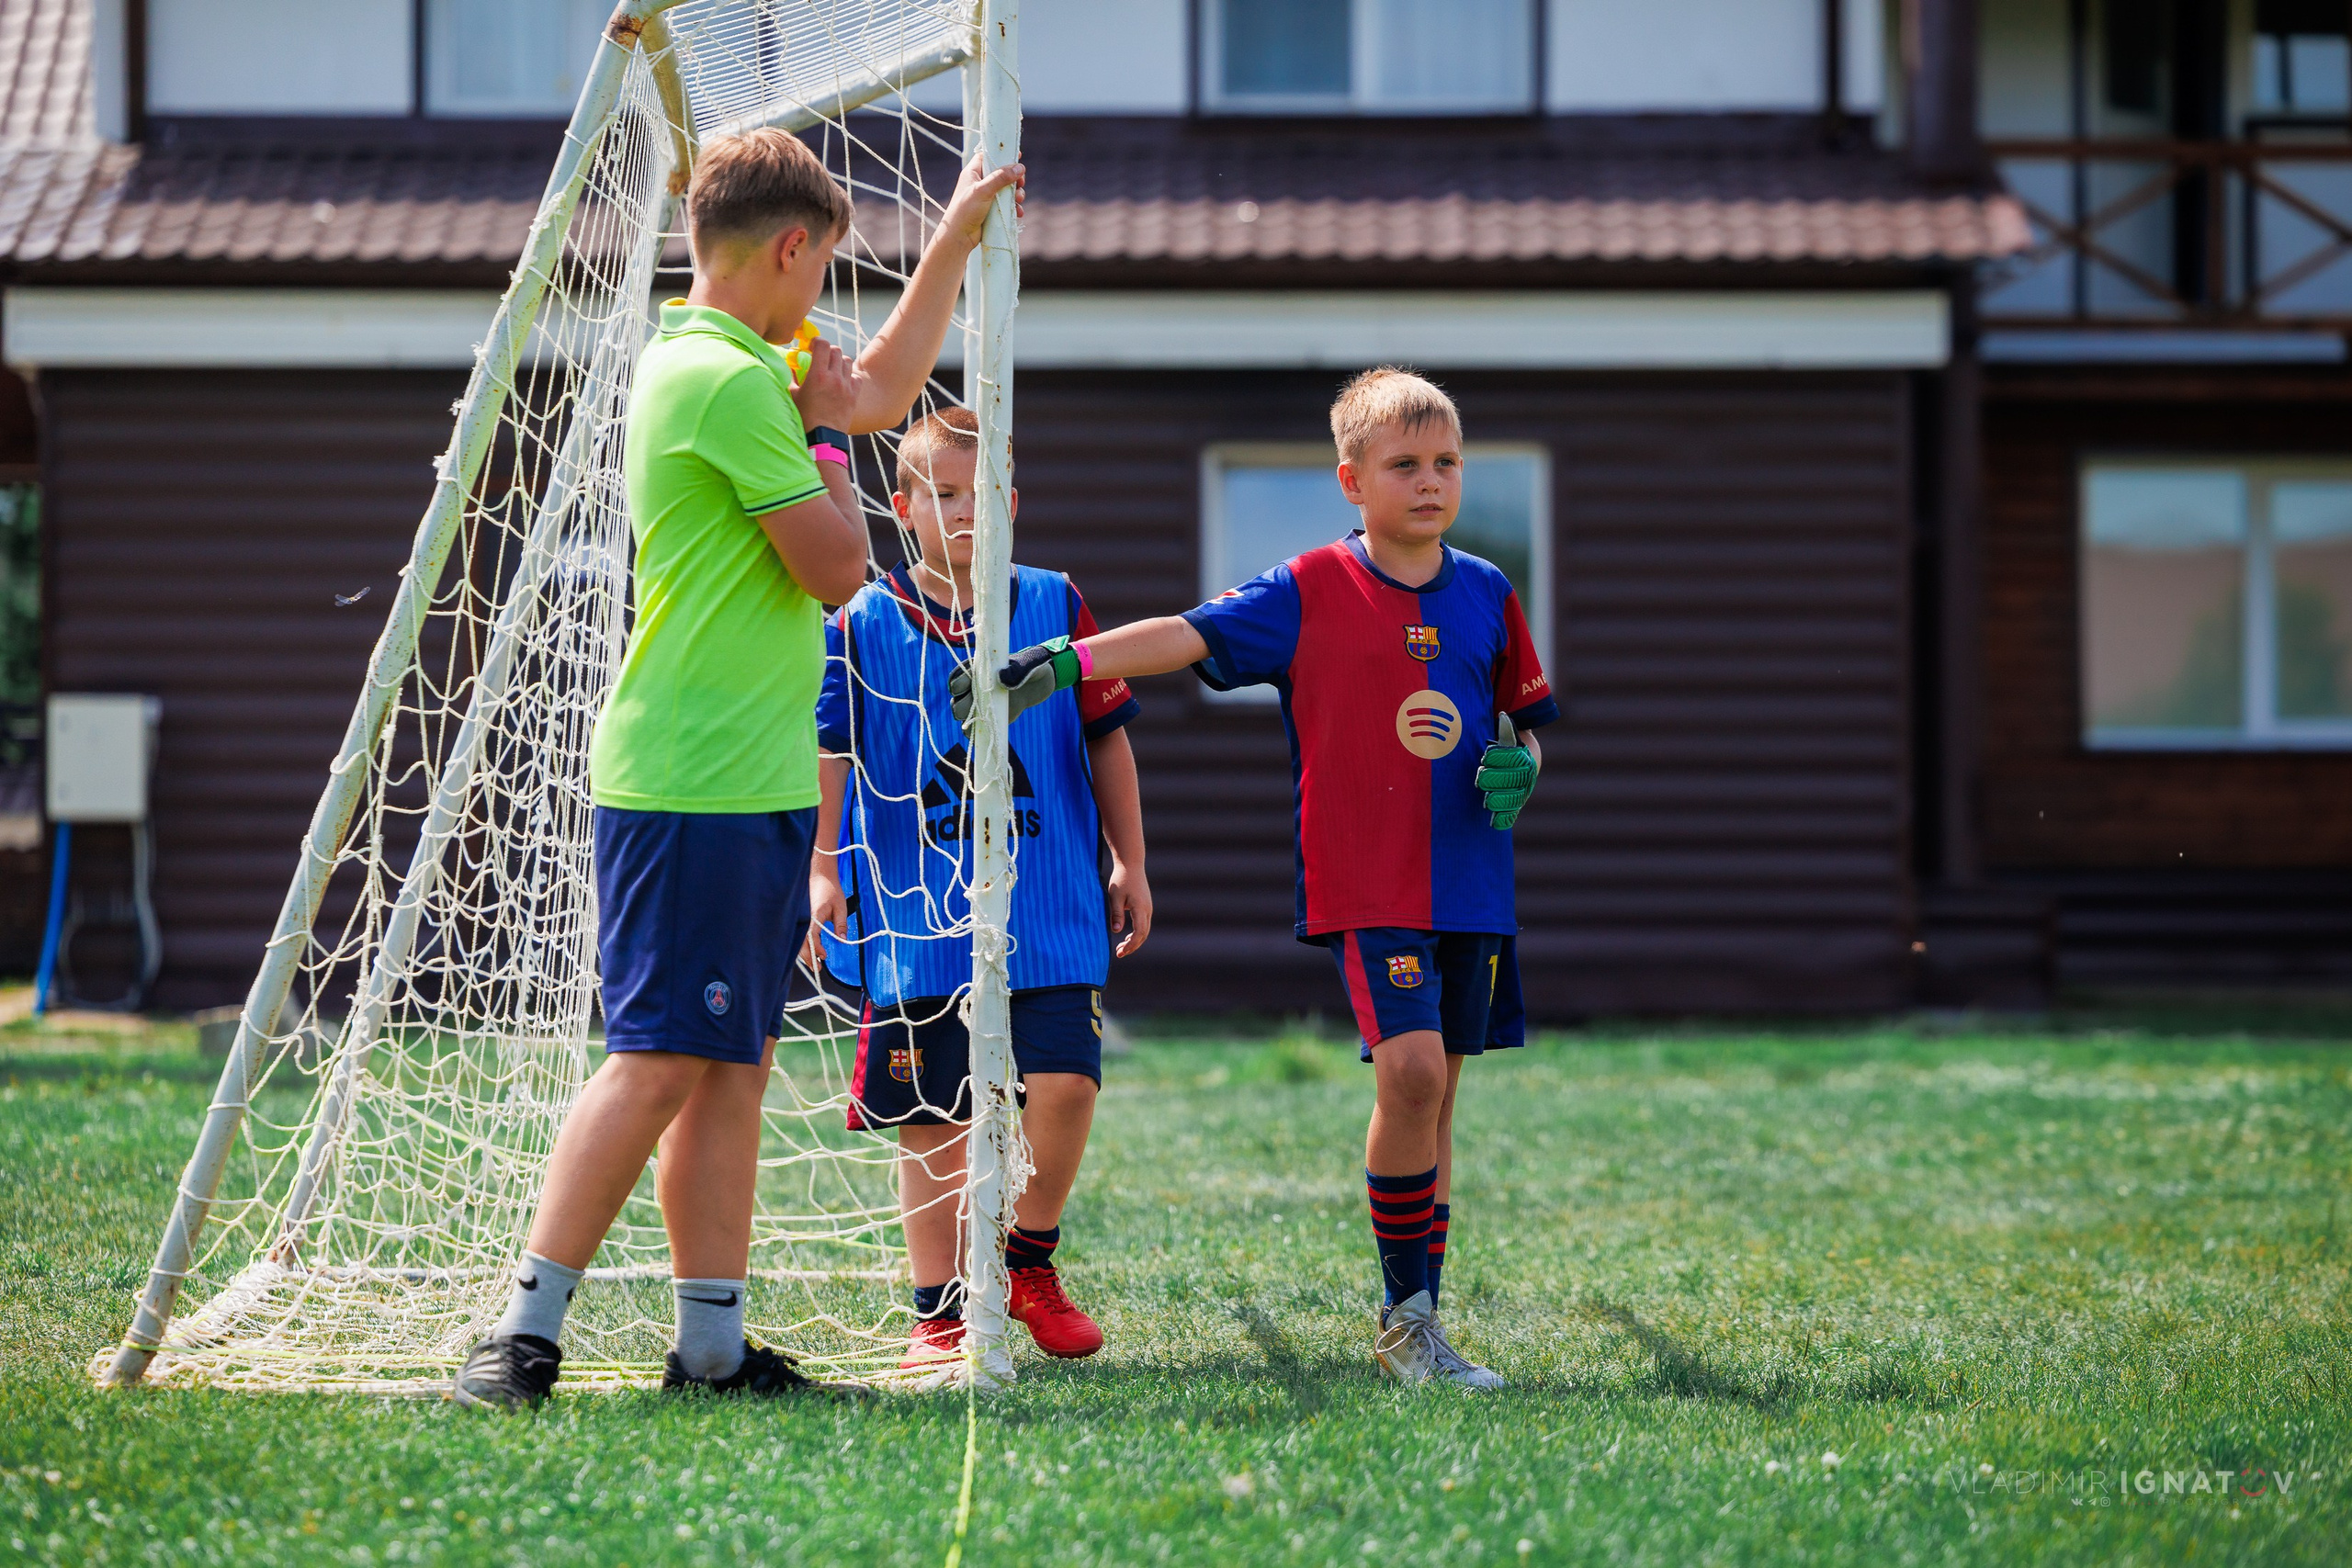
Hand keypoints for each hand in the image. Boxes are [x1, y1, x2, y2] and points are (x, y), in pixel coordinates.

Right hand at [790, 335, 856, 431]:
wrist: (822, 439)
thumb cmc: (803, 418)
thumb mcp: (792, 395)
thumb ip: (791, 377)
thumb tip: (790, 365)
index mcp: (817, 375)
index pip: (823, 345)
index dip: (817, 341)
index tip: (812, 346)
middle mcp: (834, 378)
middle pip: (836, 351)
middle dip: (827, 351)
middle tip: (821, 357)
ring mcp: (846, 387)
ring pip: (847, 361)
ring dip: (839, 361)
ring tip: (832, 369)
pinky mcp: (853, 396)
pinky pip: (856, 377)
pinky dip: (850, 376)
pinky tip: (842, 382)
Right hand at [803, 867, 847, 969]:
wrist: (819, 875)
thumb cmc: (831, 889)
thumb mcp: (841, 907)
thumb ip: (841, 925)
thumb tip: (843, 941)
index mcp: (813, 915)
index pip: (811, 936)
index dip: (816, 948)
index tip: (824, 956)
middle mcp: (804, 918)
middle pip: (801, 942)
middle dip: (808, 957)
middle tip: (818, 968)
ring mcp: (800, 918)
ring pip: (798, 940)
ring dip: (805, 953)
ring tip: (814, 964)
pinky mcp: (801, 918)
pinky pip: (799, 935)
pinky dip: (803, 945)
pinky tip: (809, 952)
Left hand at [938, 158, 1025, 250]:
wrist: (959, 237)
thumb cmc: (965, 211)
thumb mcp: (983, 190)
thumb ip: (1001, 177)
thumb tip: (1019, 167)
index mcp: (973, 172)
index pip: (988, 156)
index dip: (1002, 154)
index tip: (1017, 155)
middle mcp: (979, 182)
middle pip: (1002, 173)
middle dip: (1014, 178)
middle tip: (1021, 183)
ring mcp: (986, 196)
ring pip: (1006, 189)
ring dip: (1016, 194)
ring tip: (1019, 200)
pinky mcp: (991, 209)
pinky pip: (1006, 204)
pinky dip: (1013, 207)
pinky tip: (1018, 212)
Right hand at [948, 636, 1080, 725]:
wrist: (1038, 682)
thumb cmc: (1031, 666)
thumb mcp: (1028, 665)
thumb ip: (1017, 670)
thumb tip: (1002, 679)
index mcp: (977, 669)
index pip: (958, 676)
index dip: (957, 683)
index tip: (966, 686)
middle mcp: (974, 686)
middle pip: (957, 699)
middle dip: (960, 705)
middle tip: (974, 706)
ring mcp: (979, 703)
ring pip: (962, 714)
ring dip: (966, 720)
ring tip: (979, 720)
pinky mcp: (987, 717)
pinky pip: (974, 727)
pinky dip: (973, 732)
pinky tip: (981, 733)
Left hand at [1106, 861, 1151, 957]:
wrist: (1131, 864)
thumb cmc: (1121, 879)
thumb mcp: (1114, 897)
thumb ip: (1116, 914)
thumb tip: (1117, 931)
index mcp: (1140, 908)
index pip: (1139, 932)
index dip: (1131, 945)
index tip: (1120, 952)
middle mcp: (1147, 909)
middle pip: (1144, 934)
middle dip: (1132, 946)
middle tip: (1119, 954)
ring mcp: (1148, 908)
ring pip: (1145, 930)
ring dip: (1135, 941)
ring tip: (1121, 948)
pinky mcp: (1146, 906)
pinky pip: (1144, 924)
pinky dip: (1137, 934)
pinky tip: (1126, 937)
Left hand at [1474, 714, 1538, 829]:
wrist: (1524, 763)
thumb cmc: (1507, 748)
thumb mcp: (1507, 737)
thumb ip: (1504, 729)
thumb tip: (1502, 715)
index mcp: (1525, 759)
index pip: (1512, 759)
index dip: (1497, 758)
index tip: (1485, 756)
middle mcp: (1526, 777)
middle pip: (1511, 780)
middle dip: (1494, 779)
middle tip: (1481, 778)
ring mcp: (1522, 792)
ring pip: (1513, 799)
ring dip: (1499, 800)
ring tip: (1486, 800)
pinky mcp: (1516, 805)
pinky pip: (1512, 814)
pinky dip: (1503, 820)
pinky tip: (1494, 822)